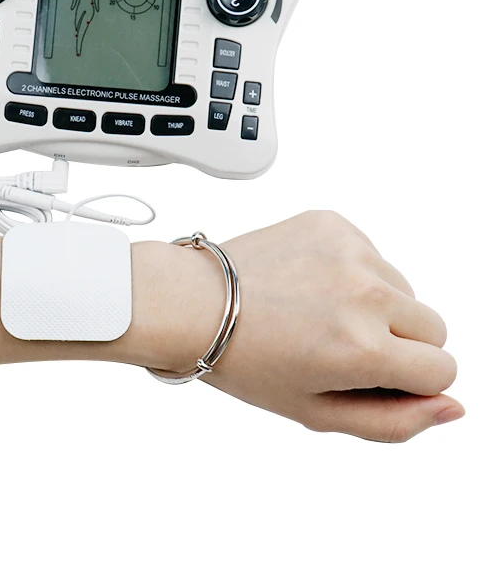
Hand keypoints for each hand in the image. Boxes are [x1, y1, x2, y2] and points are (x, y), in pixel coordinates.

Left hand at [137, 211, 462, 441]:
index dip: (408, 380)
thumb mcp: (315, 411)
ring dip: (375, 305)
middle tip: (338, 345)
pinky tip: (308, 284)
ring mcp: (350, 252)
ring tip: (317, 313)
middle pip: (433, 327)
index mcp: (363, 349)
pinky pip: (372, 255)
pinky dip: (351, 272)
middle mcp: (365, 294)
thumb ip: (393, 422)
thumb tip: (451, 406)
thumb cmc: (245, 360)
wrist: (194, 302)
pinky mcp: (333, 224)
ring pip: (403, 289)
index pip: (443, 371)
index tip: (368, 374)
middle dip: (398, 343)